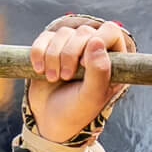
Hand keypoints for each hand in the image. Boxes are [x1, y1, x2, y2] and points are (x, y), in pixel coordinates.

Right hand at [27, 17, 132, 145]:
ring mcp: (72, 46)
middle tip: (66, 77)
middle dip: (70, 54)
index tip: (83, 64)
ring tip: (53, 78)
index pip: (110, 31)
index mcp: (112, 61)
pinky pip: (45, 37)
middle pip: (83, 31)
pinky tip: (40, 70)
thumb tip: (96, 41)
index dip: (96, 41)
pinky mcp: (51, 47)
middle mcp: (93, 49)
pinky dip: (39, 52)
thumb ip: (99, 71)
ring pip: (63, 33)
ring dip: (53, 56)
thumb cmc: (76, 111)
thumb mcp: (91, 97)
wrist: (50, 120)